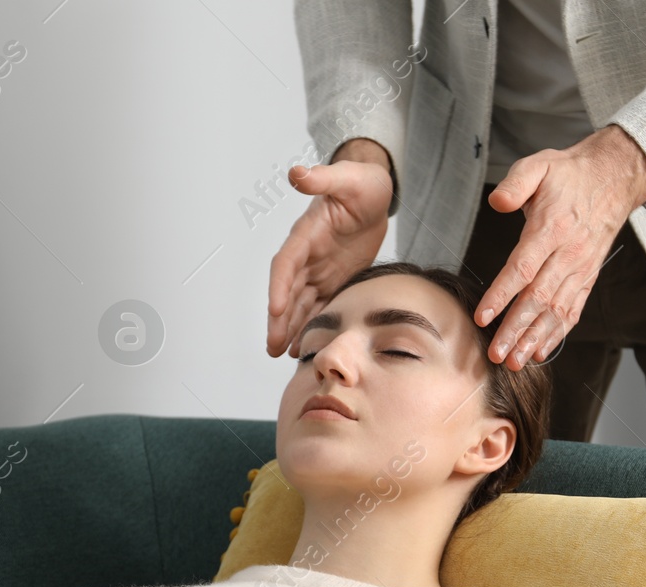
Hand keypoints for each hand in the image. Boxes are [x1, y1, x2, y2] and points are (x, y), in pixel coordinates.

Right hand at [265, 141, 391, 359]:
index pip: (286, 262)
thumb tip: (297, 173)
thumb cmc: (361, 183)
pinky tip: (301, 346)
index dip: (279, 285)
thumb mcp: (346, 177)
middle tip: (272, 347)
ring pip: (298, 303)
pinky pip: (318, 306)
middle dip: (279, 319)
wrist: (373, 194)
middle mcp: (306, 255)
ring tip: (279, 354)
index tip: (275, 308)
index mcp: (306, 233)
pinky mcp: (331, 280)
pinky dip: (309, 325)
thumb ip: (323, 178)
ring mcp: (317, 269)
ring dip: (288, 328)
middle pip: (287, 291)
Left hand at [476, 124, 645, 369]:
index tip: (482, 316)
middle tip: (495, 354)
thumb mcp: (540, 165)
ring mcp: (580, 269)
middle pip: (538, 298)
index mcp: (551, 228)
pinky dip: (557, 334)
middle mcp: (567, 254)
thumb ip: (516, 183)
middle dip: (515, 329)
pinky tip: (539, 351)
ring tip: (515, 362)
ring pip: (555, 311)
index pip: (522, 268)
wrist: (613, 178)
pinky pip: (573, 311)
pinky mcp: (587, 278)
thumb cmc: (569, 174)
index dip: (502, 294)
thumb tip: (498, 201)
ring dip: (534, 339)